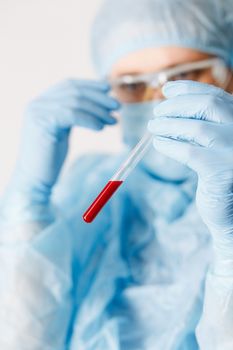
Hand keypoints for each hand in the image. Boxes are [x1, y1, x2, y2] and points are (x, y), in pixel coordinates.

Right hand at [8, 79, 118, 213]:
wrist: (34, 178)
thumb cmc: (51, 158)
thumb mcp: (63, 130)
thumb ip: (74, 114)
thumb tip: (97, 104)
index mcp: (42, 102)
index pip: (69, 85)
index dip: (91, 86)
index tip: (109, 90)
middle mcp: (38, 103)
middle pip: (74, 91)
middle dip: (99, 97)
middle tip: (117, 106)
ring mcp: (38, 112)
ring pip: (75, 103)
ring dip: (98, 111)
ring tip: (113, 120)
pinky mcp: (42, 123)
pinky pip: (71, 115)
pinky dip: (89, 120)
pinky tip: (100, 128)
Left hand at [148, 81, 232, 272]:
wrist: (231, 213)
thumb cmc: (220, 175)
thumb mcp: (217, 143)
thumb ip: (204, 123)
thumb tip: (169, 100)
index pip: (216, 96)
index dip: (189, 89)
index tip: (167, 90)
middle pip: (208, 105)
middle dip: (177, 105)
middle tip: (157, 112)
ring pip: (197, 127)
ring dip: (168, 124)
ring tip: (153, 127)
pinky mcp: (222, 171)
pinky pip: (188, 151)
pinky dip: (168, 145)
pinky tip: (158, 144)